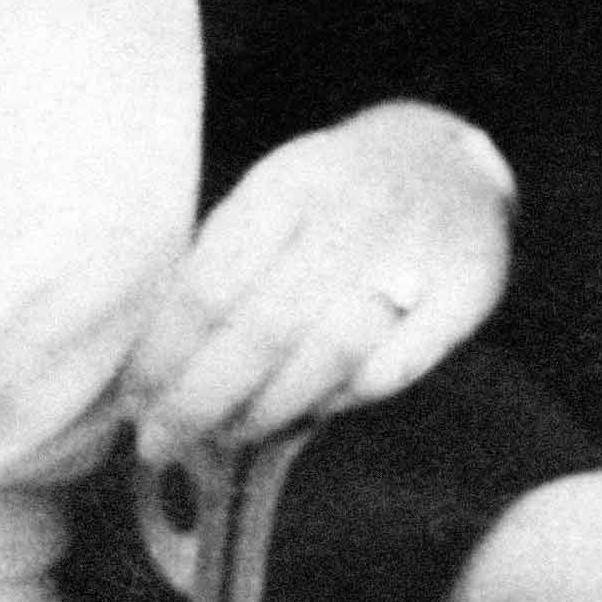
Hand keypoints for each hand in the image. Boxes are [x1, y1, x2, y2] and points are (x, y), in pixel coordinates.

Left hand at [114, 101, 515, 458]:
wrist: (448, 160)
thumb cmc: (333, 193)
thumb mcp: (272, 196)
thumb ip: (222, 264)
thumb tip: (155, 361)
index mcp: (290, 184)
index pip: (214, 283)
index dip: (167, 354)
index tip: (135, 400)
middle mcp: (353, 215)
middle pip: (265, 331)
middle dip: (203, 399)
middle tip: (161, 441)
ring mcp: (416, 253)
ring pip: (327, 359)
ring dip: (266, 411)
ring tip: (224, 434)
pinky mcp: (466, 292)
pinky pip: (391, 370)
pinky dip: (340, 401)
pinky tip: (304, 412)